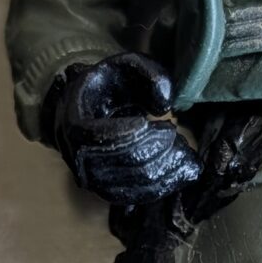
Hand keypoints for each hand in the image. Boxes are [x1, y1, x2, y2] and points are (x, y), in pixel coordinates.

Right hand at [48, 54, 200, 205]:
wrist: (87, 110)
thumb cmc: (107, 86)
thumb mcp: (124, 66)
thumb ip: (148, 73)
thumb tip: (165, 105)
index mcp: (76, 125)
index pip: (102, 138)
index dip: (133, 135)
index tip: (160, 124)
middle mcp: (80, 159)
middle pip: (127, 164)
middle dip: (160, 152)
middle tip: (178, 136)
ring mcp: (94, 180)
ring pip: (136, 185)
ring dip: (168, 170)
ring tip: (186, 152)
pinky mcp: (110, 192)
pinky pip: (139, 196)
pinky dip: (166, 184)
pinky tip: (183, 170)